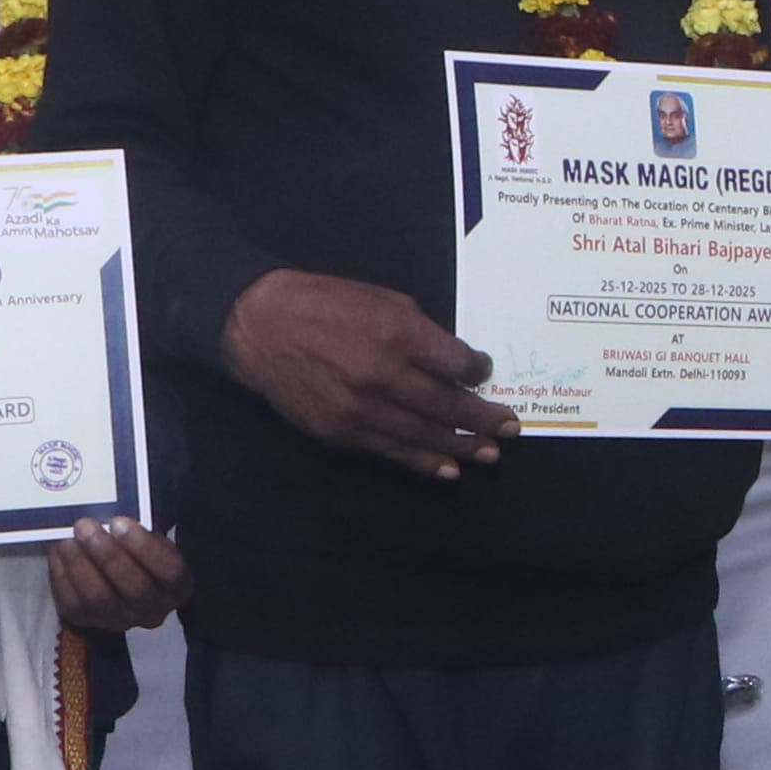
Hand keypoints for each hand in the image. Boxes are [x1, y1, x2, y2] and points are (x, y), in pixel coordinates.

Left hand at [47, 516, 188, 636]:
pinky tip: (59, 551)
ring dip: (81, 565)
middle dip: (108, 555)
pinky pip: (73, 602)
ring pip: (99, 599)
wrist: (115, 575)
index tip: (120, 522)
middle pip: (135, 589)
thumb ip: (138, 527)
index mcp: (177, 587)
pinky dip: (63, 574)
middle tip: (86, 526)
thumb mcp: (148, 536)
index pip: (170, 572)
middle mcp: (152, 610)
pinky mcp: (87, 621)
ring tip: (68, 538)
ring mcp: (119, 620)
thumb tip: (113, 508)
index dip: (145, 548)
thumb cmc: (135, 548)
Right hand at [225, 267, 518, 481]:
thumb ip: (421, 332)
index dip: (477, 372)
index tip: (486, 374)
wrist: (259, 326)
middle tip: (511, 428)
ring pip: (423, 434)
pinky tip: (448, 469)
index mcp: (397, 333)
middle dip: (483, 417)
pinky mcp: (340, 431)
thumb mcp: (381, 300)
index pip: (455, 363)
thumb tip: (455, 363)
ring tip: (490, 454)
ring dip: (462, 446)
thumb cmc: (325, 305)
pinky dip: (422, 461)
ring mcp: (361, 407)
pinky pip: (391, 450)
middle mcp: (383, 374)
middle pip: (447, 404)